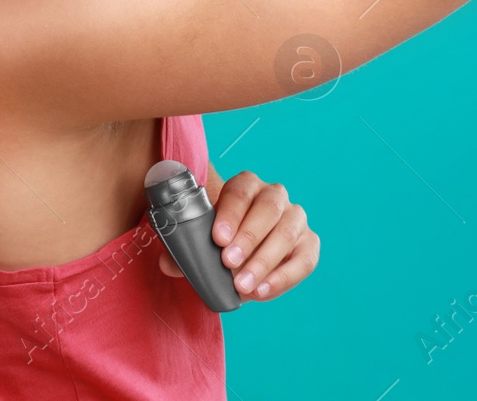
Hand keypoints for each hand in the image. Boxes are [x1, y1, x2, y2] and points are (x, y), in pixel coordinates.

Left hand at [156, 164, 319, 301]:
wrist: (243, 254)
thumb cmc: (220, 241)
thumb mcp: (201, 240)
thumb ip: (184, 249)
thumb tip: (168, 264)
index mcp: (246, 185)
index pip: (241, 191)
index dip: (230, 214)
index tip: (217, 239)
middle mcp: (275, 196)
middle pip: (268, 208)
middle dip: (248, 236)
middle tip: (228, 263)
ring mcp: (295, 218)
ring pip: (286, 233)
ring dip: (264, 261)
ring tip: (242, 285)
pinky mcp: (308, 244)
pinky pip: (303, 259)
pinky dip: (283, 277)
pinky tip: (262, 291)